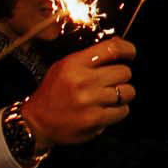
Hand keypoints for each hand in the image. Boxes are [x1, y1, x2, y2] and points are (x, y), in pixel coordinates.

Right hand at [20, 38, 135, 146]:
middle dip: (121, 77)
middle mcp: (82, 80)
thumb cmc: (53, 92)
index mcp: (74, 64)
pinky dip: (118, 111)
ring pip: (127, 92)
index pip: (112, 49)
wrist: (37, 122)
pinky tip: (105, 110)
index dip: (128, 49)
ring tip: (108, 98)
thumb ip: (90, 57)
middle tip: (110, 83)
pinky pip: (123, 110)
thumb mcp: (64, 67)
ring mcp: (89, 100)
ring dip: (122, 95)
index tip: (130, 53)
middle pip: (124, 72)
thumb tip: (120, 45)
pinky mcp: (95, 119)